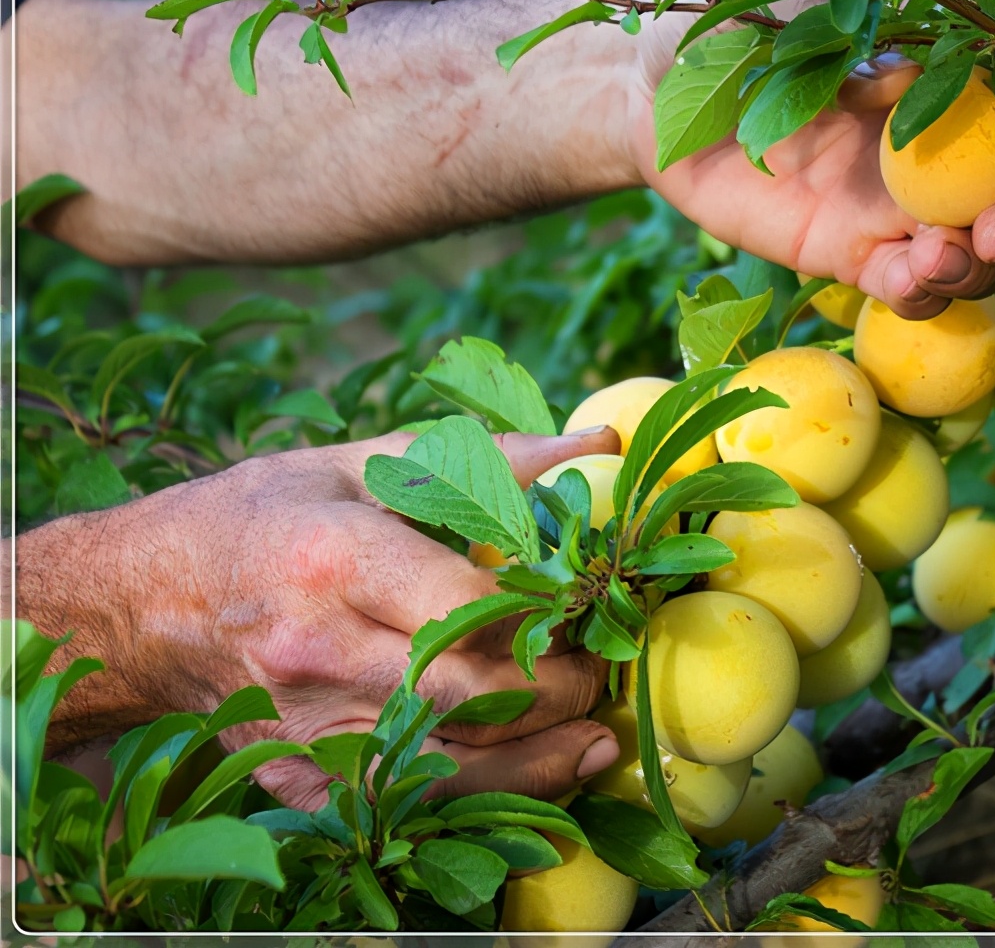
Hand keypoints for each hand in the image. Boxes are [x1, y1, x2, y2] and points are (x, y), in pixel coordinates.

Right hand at [20, 427, 624, 809]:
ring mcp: (308, 727)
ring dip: (544, 756)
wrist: (141, 607)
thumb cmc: (260, 518)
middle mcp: (321, 652)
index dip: (548, 618)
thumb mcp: (357, 464)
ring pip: (455, 764)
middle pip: (472, 695)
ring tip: (596, 733)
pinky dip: (488, 790)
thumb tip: (592, 446)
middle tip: (600, 668)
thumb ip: (481, 462)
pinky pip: (416, 801)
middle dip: (560, 690)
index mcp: (336, 561)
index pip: (468, 610)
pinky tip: (539, 768)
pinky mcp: (303, 778)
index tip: (591, 606)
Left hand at [628, 40, 994, 320]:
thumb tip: (910, 73)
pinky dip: (920, 292)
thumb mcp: (798, 3)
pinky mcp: (844, 255)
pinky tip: (911, 278)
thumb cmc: (730, 27)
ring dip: (978, 267)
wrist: (653, 91)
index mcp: (942, 87)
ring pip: (968, 258)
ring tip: (943, 255)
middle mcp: (930, 157)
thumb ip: (860, 30)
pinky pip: (900, 288)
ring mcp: (889, 212)